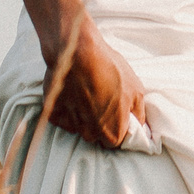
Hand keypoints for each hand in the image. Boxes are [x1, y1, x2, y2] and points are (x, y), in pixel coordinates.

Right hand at [40, 18, 147, 148]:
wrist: (78, 52)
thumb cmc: (109, 69)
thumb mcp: (136, 90)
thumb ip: (138, 114)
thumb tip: (140, 126)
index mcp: (112, 133)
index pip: (116, 140)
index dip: (117, 126)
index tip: (116, 113)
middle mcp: (90, 134)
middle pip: (96, 135)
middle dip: (99, 121)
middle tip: (100, 97)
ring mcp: (70, 126)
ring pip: (79, 126)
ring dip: (82, 113)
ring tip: (85, 91)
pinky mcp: (53, 115)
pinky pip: (63, 116)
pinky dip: (66, 107)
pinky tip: (72, 90)